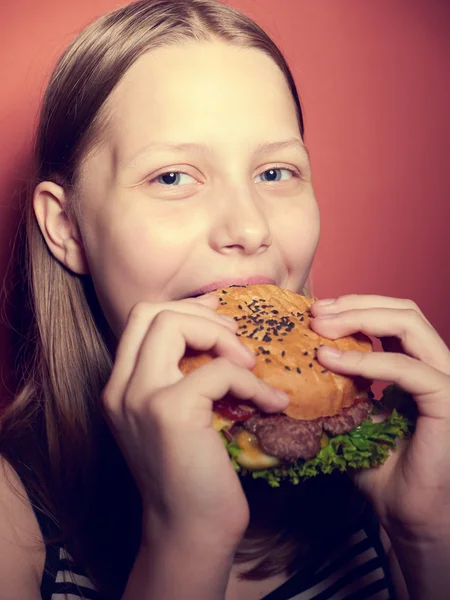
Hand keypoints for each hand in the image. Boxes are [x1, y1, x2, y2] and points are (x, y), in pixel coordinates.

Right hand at [101, 294, 287, 548]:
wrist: (190, 531)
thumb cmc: (192, 473)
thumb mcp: (175, 416)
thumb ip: (180, 375)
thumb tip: (218, 333)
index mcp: (121, 386)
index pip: (141, 318)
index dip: (184, 310)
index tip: (219, 322)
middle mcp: (121, 388)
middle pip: (152, 312)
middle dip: (202, 316)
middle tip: (235, 342)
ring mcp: (140, 398)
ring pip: (174, 324)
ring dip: (223, 337)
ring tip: (249, 365)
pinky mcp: (170, 412)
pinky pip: (219, 370)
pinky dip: (251, 381)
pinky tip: (270, 403)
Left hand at [310, 294, 449, 541]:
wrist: (406, 513)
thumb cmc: (381, 467)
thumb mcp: (353, 414)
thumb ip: (341, 384)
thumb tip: (302, 357)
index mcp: (417, 365)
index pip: (393, 318)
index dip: (355, 307)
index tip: (316, 313)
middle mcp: (436, 367)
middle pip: (404, 311)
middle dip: (355, 305)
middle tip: (315, 313)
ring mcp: (445, 382)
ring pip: (410, 324)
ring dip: (359, 318)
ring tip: (320, 327)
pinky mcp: (447, 402)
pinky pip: (407, 368)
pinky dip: (367, 359)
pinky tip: (332, 360)